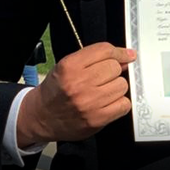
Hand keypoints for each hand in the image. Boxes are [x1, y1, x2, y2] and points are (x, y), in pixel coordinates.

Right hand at [16, 42, 134, 146]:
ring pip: (122, 86)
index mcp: (70, 66)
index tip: (127, 55)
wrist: (42, 116)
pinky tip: (108, 103)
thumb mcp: (67, 66)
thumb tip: (125, 58)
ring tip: (103, 92)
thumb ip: (93, 59)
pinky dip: (120, 103)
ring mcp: (89, 102)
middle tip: (104, 78)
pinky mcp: (97, 119)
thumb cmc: (56, 90)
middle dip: (113, 72)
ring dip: (116, 88)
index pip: (104, 50)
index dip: (119, 52)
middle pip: (115, 68)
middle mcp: (79, 83)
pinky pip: (124, 105)